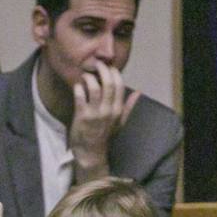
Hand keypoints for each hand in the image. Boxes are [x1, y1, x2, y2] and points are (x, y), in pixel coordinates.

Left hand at [68, 63, 140, 177]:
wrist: (91, 152)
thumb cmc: (105, 135)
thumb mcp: (120, 122)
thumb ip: (129, 106)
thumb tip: (138, 92)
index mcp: (118, 109)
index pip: (120, 85)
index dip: (114, 72)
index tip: (109, 67)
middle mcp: (108, 110)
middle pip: (108, 83)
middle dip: (102, 70)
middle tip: (96, 64)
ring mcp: (95, 113)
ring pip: (94, 87)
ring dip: (89, 77)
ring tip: (85, 75)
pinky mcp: (82, 116)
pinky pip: (80, 96)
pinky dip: (78, 88)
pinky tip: (78, 86)